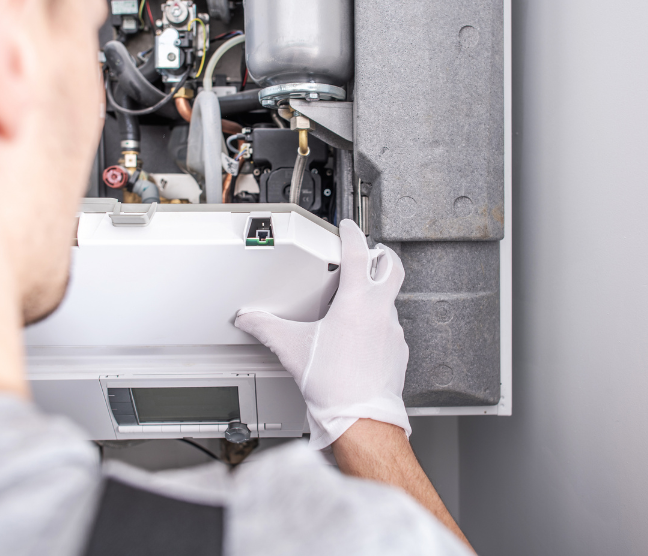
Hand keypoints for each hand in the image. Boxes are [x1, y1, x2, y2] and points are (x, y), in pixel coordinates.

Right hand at [234, 219, 409, 448]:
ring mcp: (393, 331)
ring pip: (390, 300)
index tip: (349, 228)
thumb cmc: (335, 386)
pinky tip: (361, 336)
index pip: (359, 253)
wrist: (362, 419)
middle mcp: (380, 312)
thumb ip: (266, 328)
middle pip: (392, 267)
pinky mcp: (398, 350)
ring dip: (376, 294)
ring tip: (355, 302)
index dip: (353, 234)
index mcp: (357, 302)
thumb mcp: (293, 350)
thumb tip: (249, 319)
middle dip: (383, 254)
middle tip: (371, 252)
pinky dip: (377, 323)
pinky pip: (390, 327)